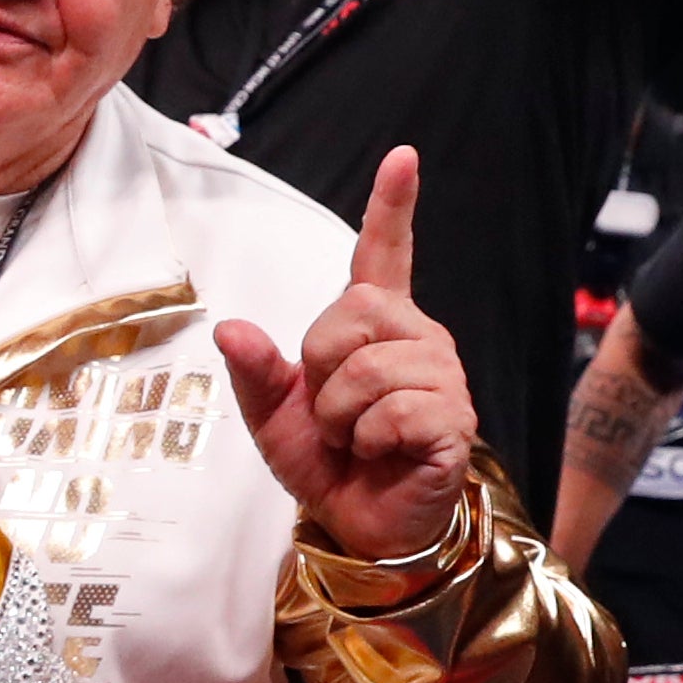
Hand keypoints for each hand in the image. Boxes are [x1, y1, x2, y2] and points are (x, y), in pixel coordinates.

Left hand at [215, 146, 476, 560]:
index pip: (384, 255)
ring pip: (370, 368)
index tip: (402, 157)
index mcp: (376, 328)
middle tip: (332, 413)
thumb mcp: (272, 416)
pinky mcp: (453, 420)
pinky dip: (368, 440)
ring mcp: (442, 378)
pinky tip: (381, 454)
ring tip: (355, 439)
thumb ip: (253, 371)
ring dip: (340, 415)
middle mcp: (417, 339)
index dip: (392, 207)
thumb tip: (229, 326)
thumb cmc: (327, 464)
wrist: (360, 526)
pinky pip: (394, 411)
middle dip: (320, 369)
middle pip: (350, 314)